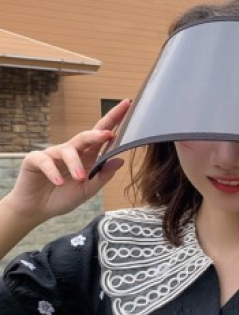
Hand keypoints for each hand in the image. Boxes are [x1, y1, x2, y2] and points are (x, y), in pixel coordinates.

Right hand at [4, 99, 130, 221]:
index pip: (103, 135)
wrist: (38, 209)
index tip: (127, 104)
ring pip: (68, 151)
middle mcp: (72, 151)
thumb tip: (120, 160)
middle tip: (109, 134)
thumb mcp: (88, 190)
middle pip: (86, 136)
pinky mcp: (35, 160)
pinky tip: (59, 181)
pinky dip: (53, 171)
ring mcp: (53, 154)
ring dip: (75, 164)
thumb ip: (103, 176)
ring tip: (80, 178)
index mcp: (88, 156)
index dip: (114, 120)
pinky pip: (45, 161)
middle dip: (98, 133)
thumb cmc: (64, 197)